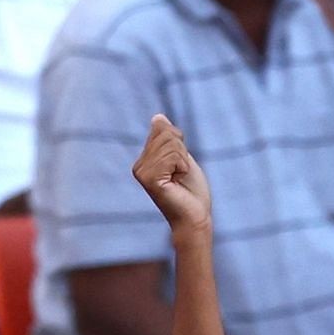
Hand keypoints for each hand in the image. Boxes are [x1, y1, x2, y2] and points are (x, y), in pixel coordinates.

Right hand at [133, 113, 209, 235]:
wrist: (195, 217)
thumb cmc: (191, 191)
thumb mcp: (182, 157)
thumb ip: (169, 139)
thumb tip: (157, 117)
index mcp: (144, 160)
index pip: (163, 129)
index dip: (180, 144)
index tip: (180, 166)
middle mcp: (138, 166)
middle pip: (166, 134)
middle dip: (182, 152)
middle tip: (181, 174)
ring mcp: (141, 172)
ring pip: (171, 144)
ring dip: (183, 161)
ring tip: (179, 178)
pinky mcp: (149, 179)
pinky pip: (172, 156)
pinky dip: (182, 166)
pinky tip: (177, 181)